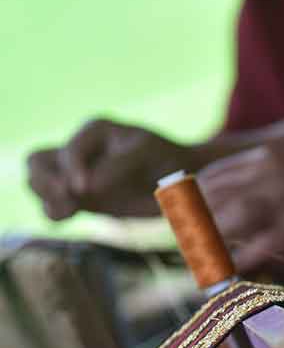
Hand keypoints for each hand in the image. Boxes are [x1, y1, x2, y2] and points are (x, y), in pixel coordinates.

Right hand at [27, 119, 193, 218]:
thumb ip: (117, 168)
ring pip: (36, 180)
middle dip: (46, 183)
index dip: (73, 170)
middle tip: (69, 201)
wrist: (182, 178)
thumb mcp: (146, 155)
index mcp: (95, 130)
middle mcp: (79, 150)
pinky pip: (50, 203)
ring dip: (45, 197)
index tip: (84, 190)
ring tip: (66, 212)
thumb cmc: (167, 158)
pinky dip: (53, 212)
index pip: (70, 151)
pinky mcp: (79, 196)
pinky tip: (67, 217)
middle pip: (38, 162)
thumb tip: (85, 189)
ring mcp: (75, 174)